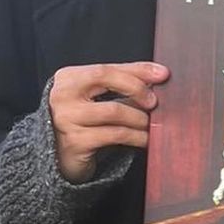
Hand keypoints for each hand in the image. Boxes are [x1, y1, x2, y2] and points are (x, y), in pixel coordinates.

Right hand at [49, 61, 168, 182]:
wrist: (61, 155)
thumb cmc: (85, 121)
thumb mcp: (98, 97)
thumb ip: (123, 82)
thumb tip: (159, 75)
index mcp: (68, 78)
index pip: (106, 68)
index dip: (137, 70)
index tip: (163, 74)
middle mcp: (63, 95)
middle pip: (105, 79)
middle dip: (136, 88)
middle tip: (154, 102)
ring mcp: (67, 119)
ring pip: (114, 110)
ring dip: (139, 117)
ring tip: (151, 123)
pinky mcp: (76, 142)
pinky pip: (116, 135)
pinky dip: (137, 136)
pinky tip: (146, 139)